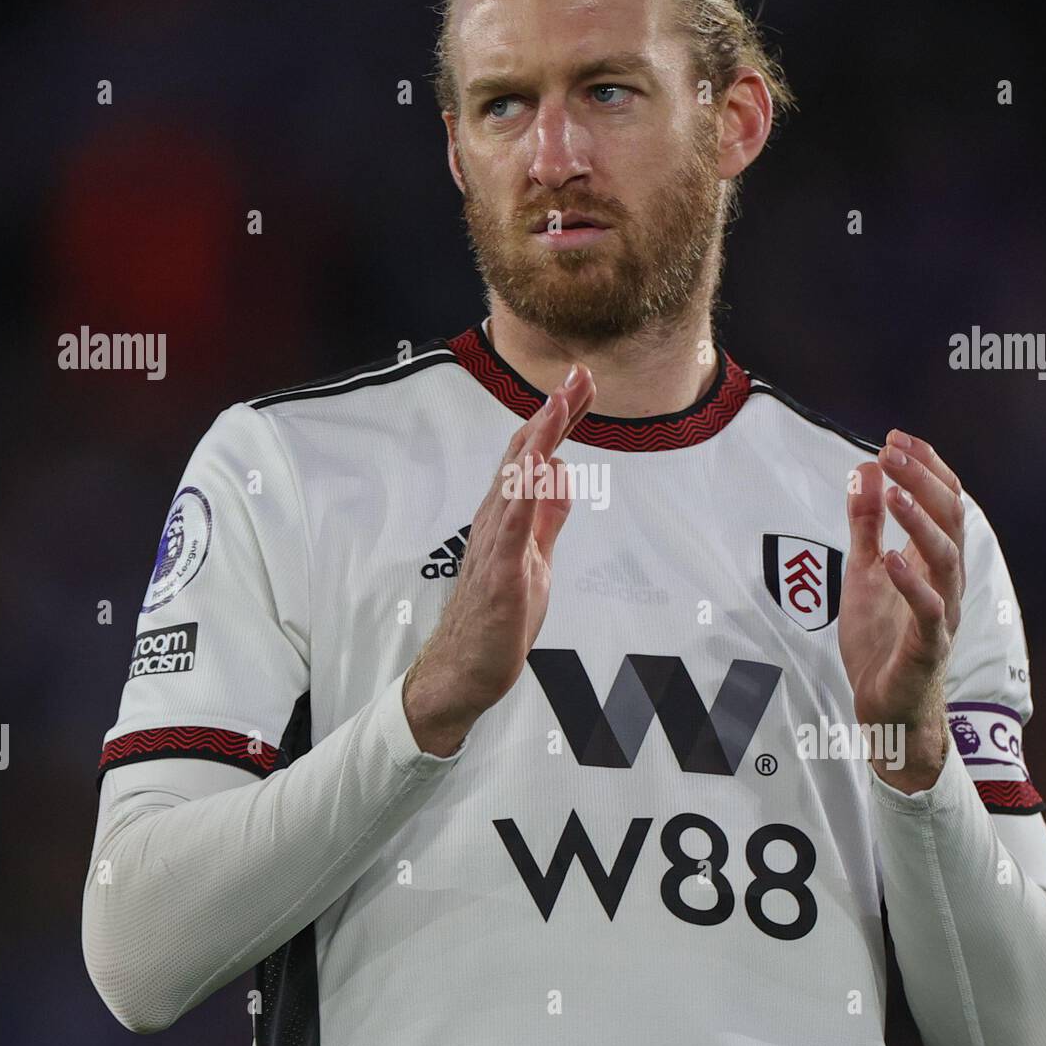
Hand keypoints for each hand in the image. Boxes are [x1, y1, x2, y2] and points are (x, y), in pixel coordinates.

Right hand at [403, 364, 596, 754]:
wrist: (464, 671)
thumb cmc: (497, 619)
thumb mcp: (536, 559)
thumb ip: (547, 517)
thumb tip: (561, 472)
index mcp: (507, 517)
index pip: (534, 457)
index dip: (558, 420)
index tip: (581, 385)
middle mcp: (496, 520)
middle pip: (525, 456)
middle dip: (554, 414)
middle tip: (578, 374)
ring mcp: (495, 544)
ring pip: (517, 480)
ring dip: (540, 438)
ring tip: (559, 401)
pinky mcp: (500, 573)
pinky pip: (513, 527)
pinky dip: (526, 491)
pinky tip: (539, 464)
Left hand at [839, 429, 966, 789]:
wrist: (886, 708)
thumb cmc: (883, 641)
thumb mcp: (864, 572)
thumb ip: (864, 525)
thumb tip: (862, 471)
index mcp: (933, 562)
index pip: (943, 502)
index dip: (925, 468)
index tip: (896, 438)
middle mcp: (945, 583)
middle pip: (950, 520)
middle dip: (923, 481)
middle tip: (893, 451)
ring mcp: (941, 614)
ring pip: (946, 560)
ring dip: (920, 524)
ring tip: (894, 494)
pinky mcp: (928, 648)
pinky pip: (929, 612)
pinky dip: (913, 584)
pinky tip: (893, 559)